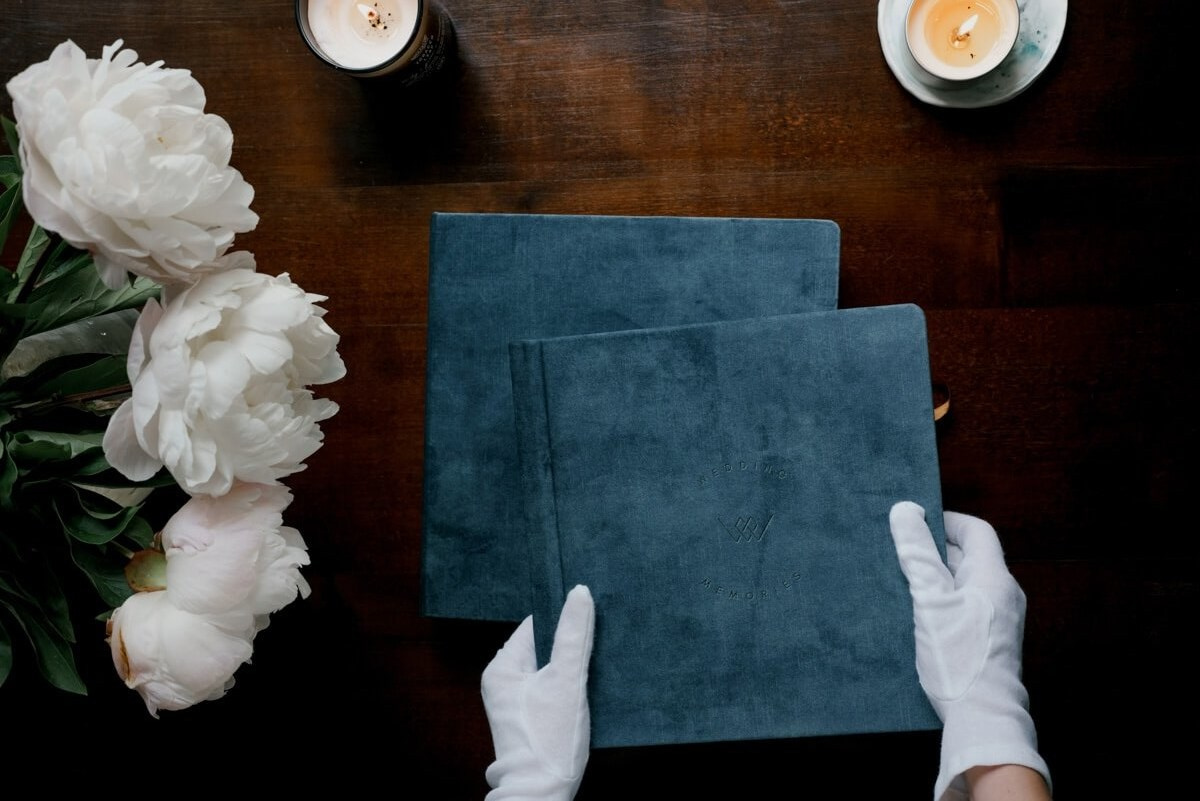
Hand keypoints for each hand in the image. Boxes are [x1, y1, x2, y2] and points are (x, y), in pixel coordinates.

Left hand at [481, 585, 594, 800]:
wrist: (544, 792)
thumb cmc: (550, 736)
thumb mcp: (567, 679)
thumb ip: (574, 634)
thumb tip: (580, 592)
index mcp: (501, 667)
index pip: (535, 625)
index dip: (562, 619)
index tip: (589, 618)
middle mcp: (502, 682)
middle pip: (542, 647)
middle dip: (567, 645)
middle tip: (596, 643)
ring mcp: (515, 702)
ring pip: (548, 669)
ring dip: (569, 668)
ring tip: (592, 667)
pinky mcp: (528, 718)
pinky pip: (549, 689)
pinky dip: (566, 687)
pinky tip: (585, 690)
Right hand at [889, 502, 1051, 800]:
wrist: (983, 716)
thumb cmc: (958, 656)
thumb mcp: (928, 600)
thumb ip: (916, 554)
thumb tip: (905, 510)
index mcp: (993, 577)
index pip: (976, 531)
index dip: (946, 521)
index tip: (915, 523)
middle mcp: (1004, 594)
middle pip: (970, 557)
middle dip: (935, 552)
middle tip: (901, 554)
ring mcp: (1002, 620)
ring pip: (967, 584)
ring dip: (938, 579)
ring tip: (905, 585)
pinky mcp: (993, 641)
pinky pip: (969, 607)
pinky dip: (945, 602)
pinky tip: (920, 617)